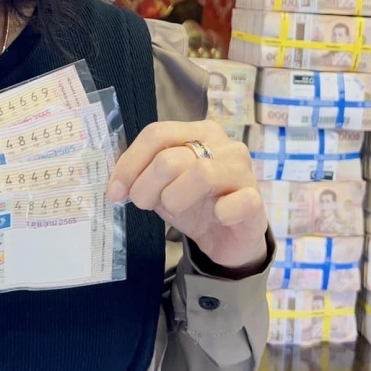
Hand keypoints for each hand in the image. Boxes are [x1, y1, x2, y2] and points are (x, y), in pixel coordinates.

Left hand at [107, 120, 267, 270]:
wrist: (229, 238)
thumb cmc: (195, 205)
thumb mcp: (163, 187)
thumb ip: (143, 175)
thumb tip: (115, 182)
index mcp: (198, 132)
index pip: (156, 134)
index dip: (129, 163)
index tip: (115, 192)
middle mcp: (223, 144)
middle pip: (170, 158)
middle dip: (146, 187)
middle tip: (143, 205)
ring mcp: (242, 170)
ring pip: (198, 175)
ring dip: (174, 200)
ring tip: (174, 211)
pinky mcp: (255, 199)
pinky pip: (233, 203)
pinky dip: (219, 213)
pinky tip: (216, 217)